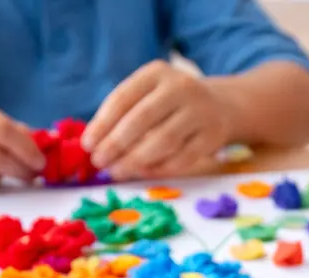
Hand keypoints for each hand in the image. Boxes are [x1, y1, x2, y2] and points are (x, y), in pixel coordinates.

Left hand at [82, 62, 231, 179]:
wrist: (220, 106)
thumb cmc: (171, 105)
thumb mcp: (149, 95)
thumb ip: (125, 114)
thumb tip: (95, 144)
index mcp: (156, 73)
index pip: (124, 98)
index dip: (103, 123)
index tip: (88, 145)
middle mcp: (180, 87)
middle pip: (142, 119)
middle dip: (116, 144)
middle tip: (100, 162)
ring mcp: (199, 112)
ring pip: (163, 141)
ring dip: (136, 160)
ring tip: (117, 171)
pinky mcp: (212, 136)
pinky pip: (182, 158)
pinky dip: (159, 168)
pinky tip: (142, 173)